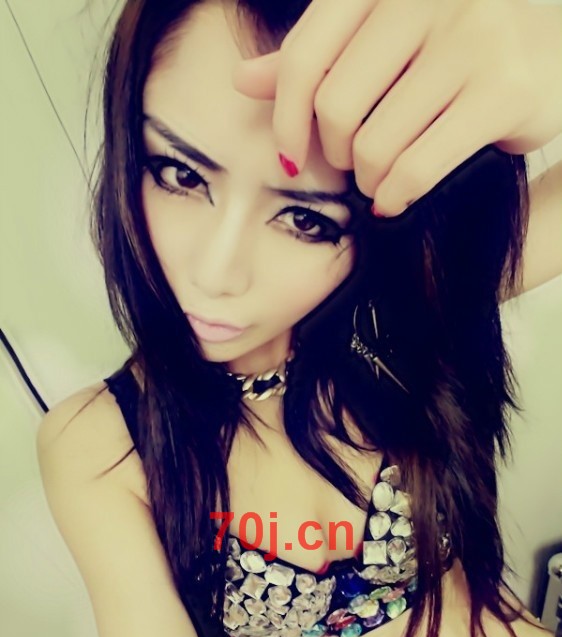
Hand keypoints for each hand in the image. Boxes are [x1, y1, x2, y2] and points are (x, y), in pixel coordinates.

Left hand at [232, 0, 561, 216]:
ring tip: (379, 179)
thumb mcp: (385, 39)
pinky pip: (416, 167)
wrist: (555, 50)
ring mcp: (475, 39)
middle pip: (336, 107)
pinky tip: (396, 199)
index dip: (287, 119)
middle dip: (335, 154)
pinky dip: (396, 195)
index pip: (306, 57)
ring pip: (376, 144)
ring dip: (369, 179)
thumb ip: (321, 56)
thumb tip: (245, 81)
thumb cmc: (459, 45)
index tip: (291, 158)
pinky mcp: (506, 92)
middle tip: (352, 164)